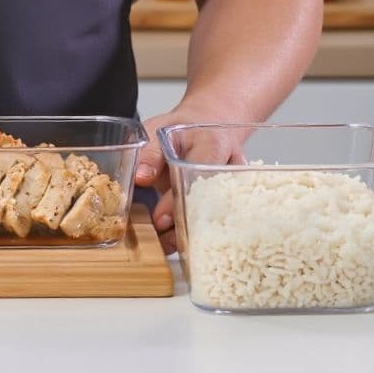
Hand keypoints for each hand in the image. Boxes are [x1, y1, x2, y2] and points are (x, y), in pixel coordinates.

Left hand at [133, 109, 243, 254]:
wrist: (208, 128)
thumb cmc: (183, 130)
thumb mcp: (159, 129)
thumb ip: (150, 152)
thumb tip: (141, 177)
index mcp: (212, 145)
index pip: (199, 176)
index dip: (179, 200)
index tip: (160, 218)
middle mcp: (228, 169)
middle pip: (212, 204)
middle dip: (186, 226)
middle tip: (161, 238)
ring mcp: (232, 188)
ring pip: (216, 218)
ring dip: (189, 235)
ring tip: (163, 244)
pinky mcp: (228, 202)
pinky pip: (215, 222)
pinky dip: (194, 235)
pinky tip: (174, 243)